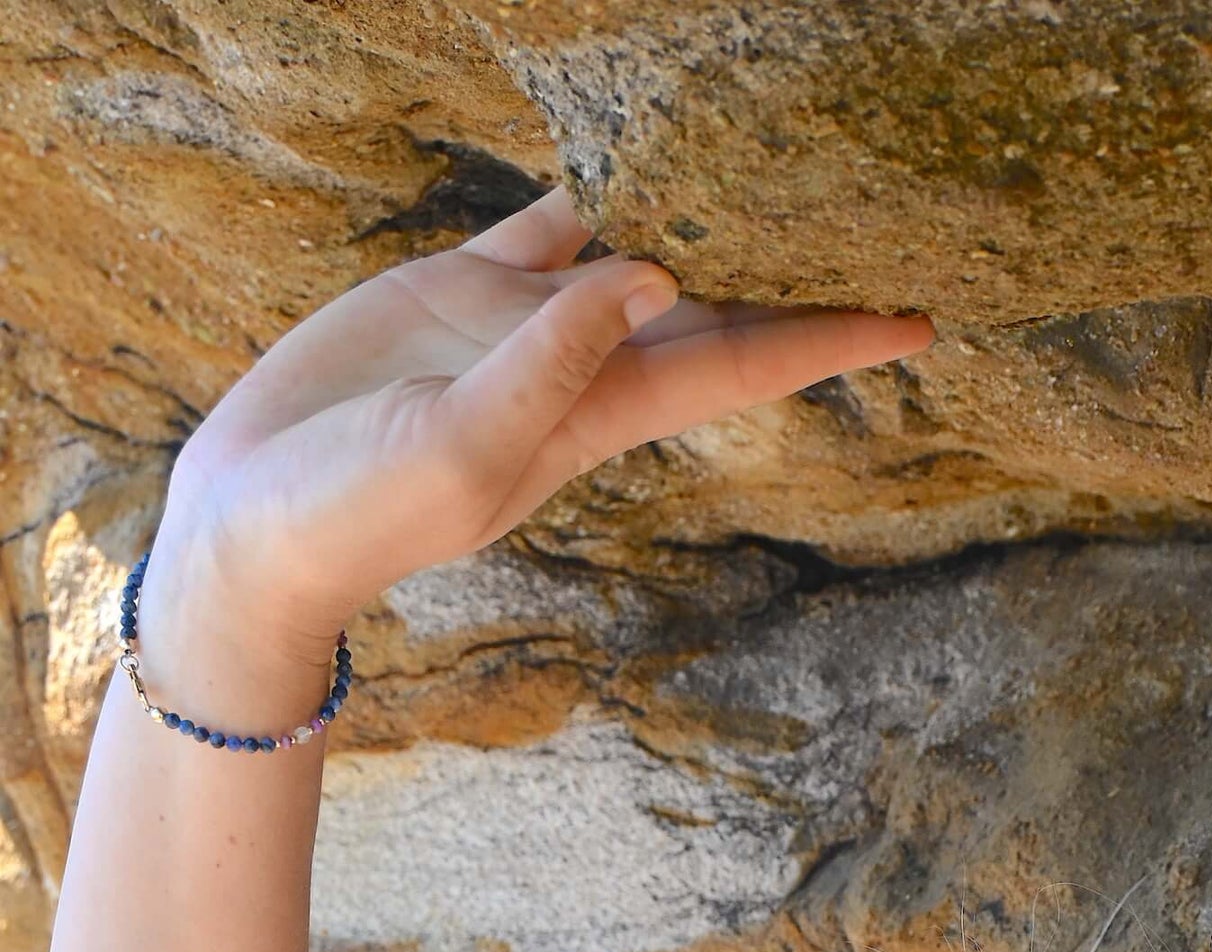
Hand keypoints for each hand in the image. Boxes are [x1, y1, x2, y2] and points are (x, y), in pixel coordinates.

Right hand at [148, 183, 933, 653]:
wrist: (259, 521)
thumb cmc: (362, 512)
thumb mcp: (462, 447)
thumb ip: (551, 362)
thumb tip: (655, 270)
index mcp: (600, 415)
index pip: (744, 363)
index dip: (832, 338)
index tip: (920, 319)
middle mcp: (581, 363)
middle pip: (716, 299)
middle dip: (792, 267)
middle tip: (874, 215)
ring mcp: (523, 321)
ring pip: (638, 240)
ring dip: (701, 205)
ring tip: (776, 158)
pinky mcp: (460, 285)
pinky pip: (549, 217)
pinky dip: (595, 180)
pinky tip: (639, 138)